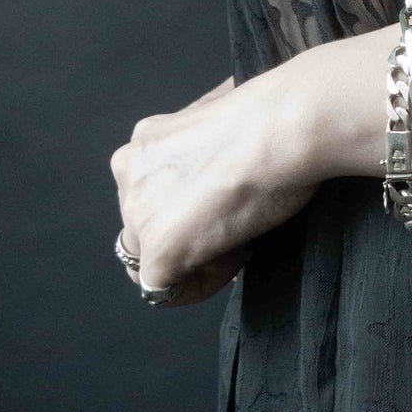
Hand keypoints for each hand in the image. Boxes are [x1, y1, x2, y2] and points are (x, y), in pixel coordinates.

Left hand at [111, 67, 319, 306]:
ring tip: (238, 239)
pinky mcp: (158, 248)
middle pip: (144, 225)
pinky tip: (231, 261)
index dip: (184, 209)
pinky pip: (162, 291)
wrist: (281, 129)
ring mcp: (139, 212)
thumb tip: (223, 163)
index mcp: (144, 142)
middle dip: (184, 234)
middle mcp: (130, 173)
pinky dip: (196, 287)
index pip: (149, 193)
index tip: (222, 207)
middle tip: (233, 226)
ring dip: (191, 258)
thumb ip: (205, 148)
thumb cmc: (270, 121)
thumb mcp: (223, 120)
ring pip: (149, 258)